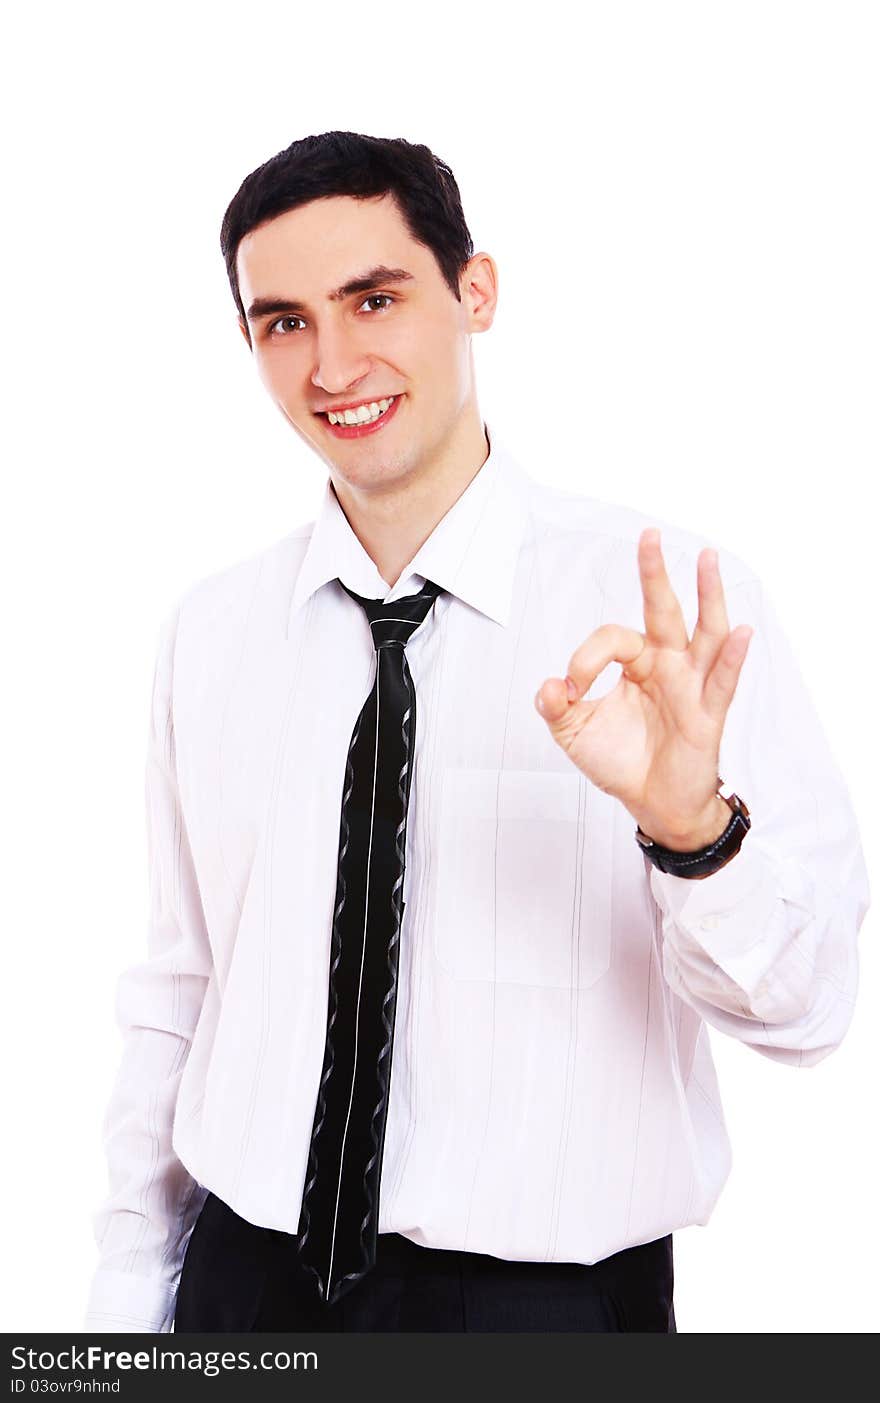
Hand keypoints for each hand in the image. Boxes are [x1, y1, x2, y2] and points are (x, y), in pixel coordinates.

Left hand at [534, 528, 753, 849]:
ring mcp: (691, 685)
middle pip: (663, 610)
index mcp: (637, 663)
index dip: (586, 657)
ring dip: (708, 595)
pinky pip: (723, 681)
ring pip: (704, 631)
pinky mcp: (708, 714)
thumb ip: (556, 705)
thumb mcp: (574, 732)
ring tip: (708, 559)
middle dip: (655, 573)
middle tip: (648, 534)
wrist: (652, 803)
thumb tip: (551, 684)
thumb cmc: (621, 760)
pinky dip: (732, 657)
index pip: (613, 639)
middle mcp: (668, 665)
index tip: (571, 688)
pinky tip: (741, 632)